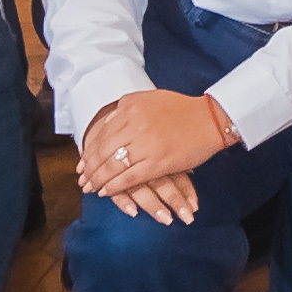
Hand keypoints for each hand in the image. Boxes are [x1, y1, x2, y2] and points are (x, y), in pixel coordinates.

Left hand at [82, 87, 237, 218]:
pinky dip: (114, 187)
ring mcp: (145, 144)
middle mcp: (134, 125)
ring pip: (112, 166)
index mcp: (130, 107)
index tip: (81, 162)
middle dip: (89, 168)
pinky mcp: (157, 162)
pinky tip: (106, 192)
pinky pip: (128, 178)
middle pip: (102, 151)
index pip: (100, 133)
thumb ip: (126, 108)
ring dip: (98, 179)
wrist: (210, 119)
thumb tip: (105, 123)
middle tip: (81, 178)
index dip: (88, 150)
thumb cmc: (181, 109)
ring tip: (91, 187)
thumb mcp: (149, 99)